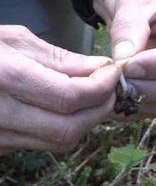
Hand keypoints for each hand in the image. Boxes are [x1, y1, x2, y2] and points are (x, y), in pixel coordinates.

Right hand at [0, 25, 119, 154]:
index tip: (114, 72)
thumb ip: (60, 59)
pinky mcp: (1, 145)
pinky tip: (73, 107)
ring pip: (61, 141)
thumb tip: (100, 67)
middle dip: (101, 108)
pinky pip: (46, 142)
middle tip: (110, 87)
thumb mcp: (16, 40)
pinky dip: (69, 126)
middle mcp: (1, 115)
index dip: (101, 86)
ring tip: (96, 96)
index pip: (71, 97)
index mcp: (5, 79)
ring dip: (88, 119)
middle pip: (70, 128)